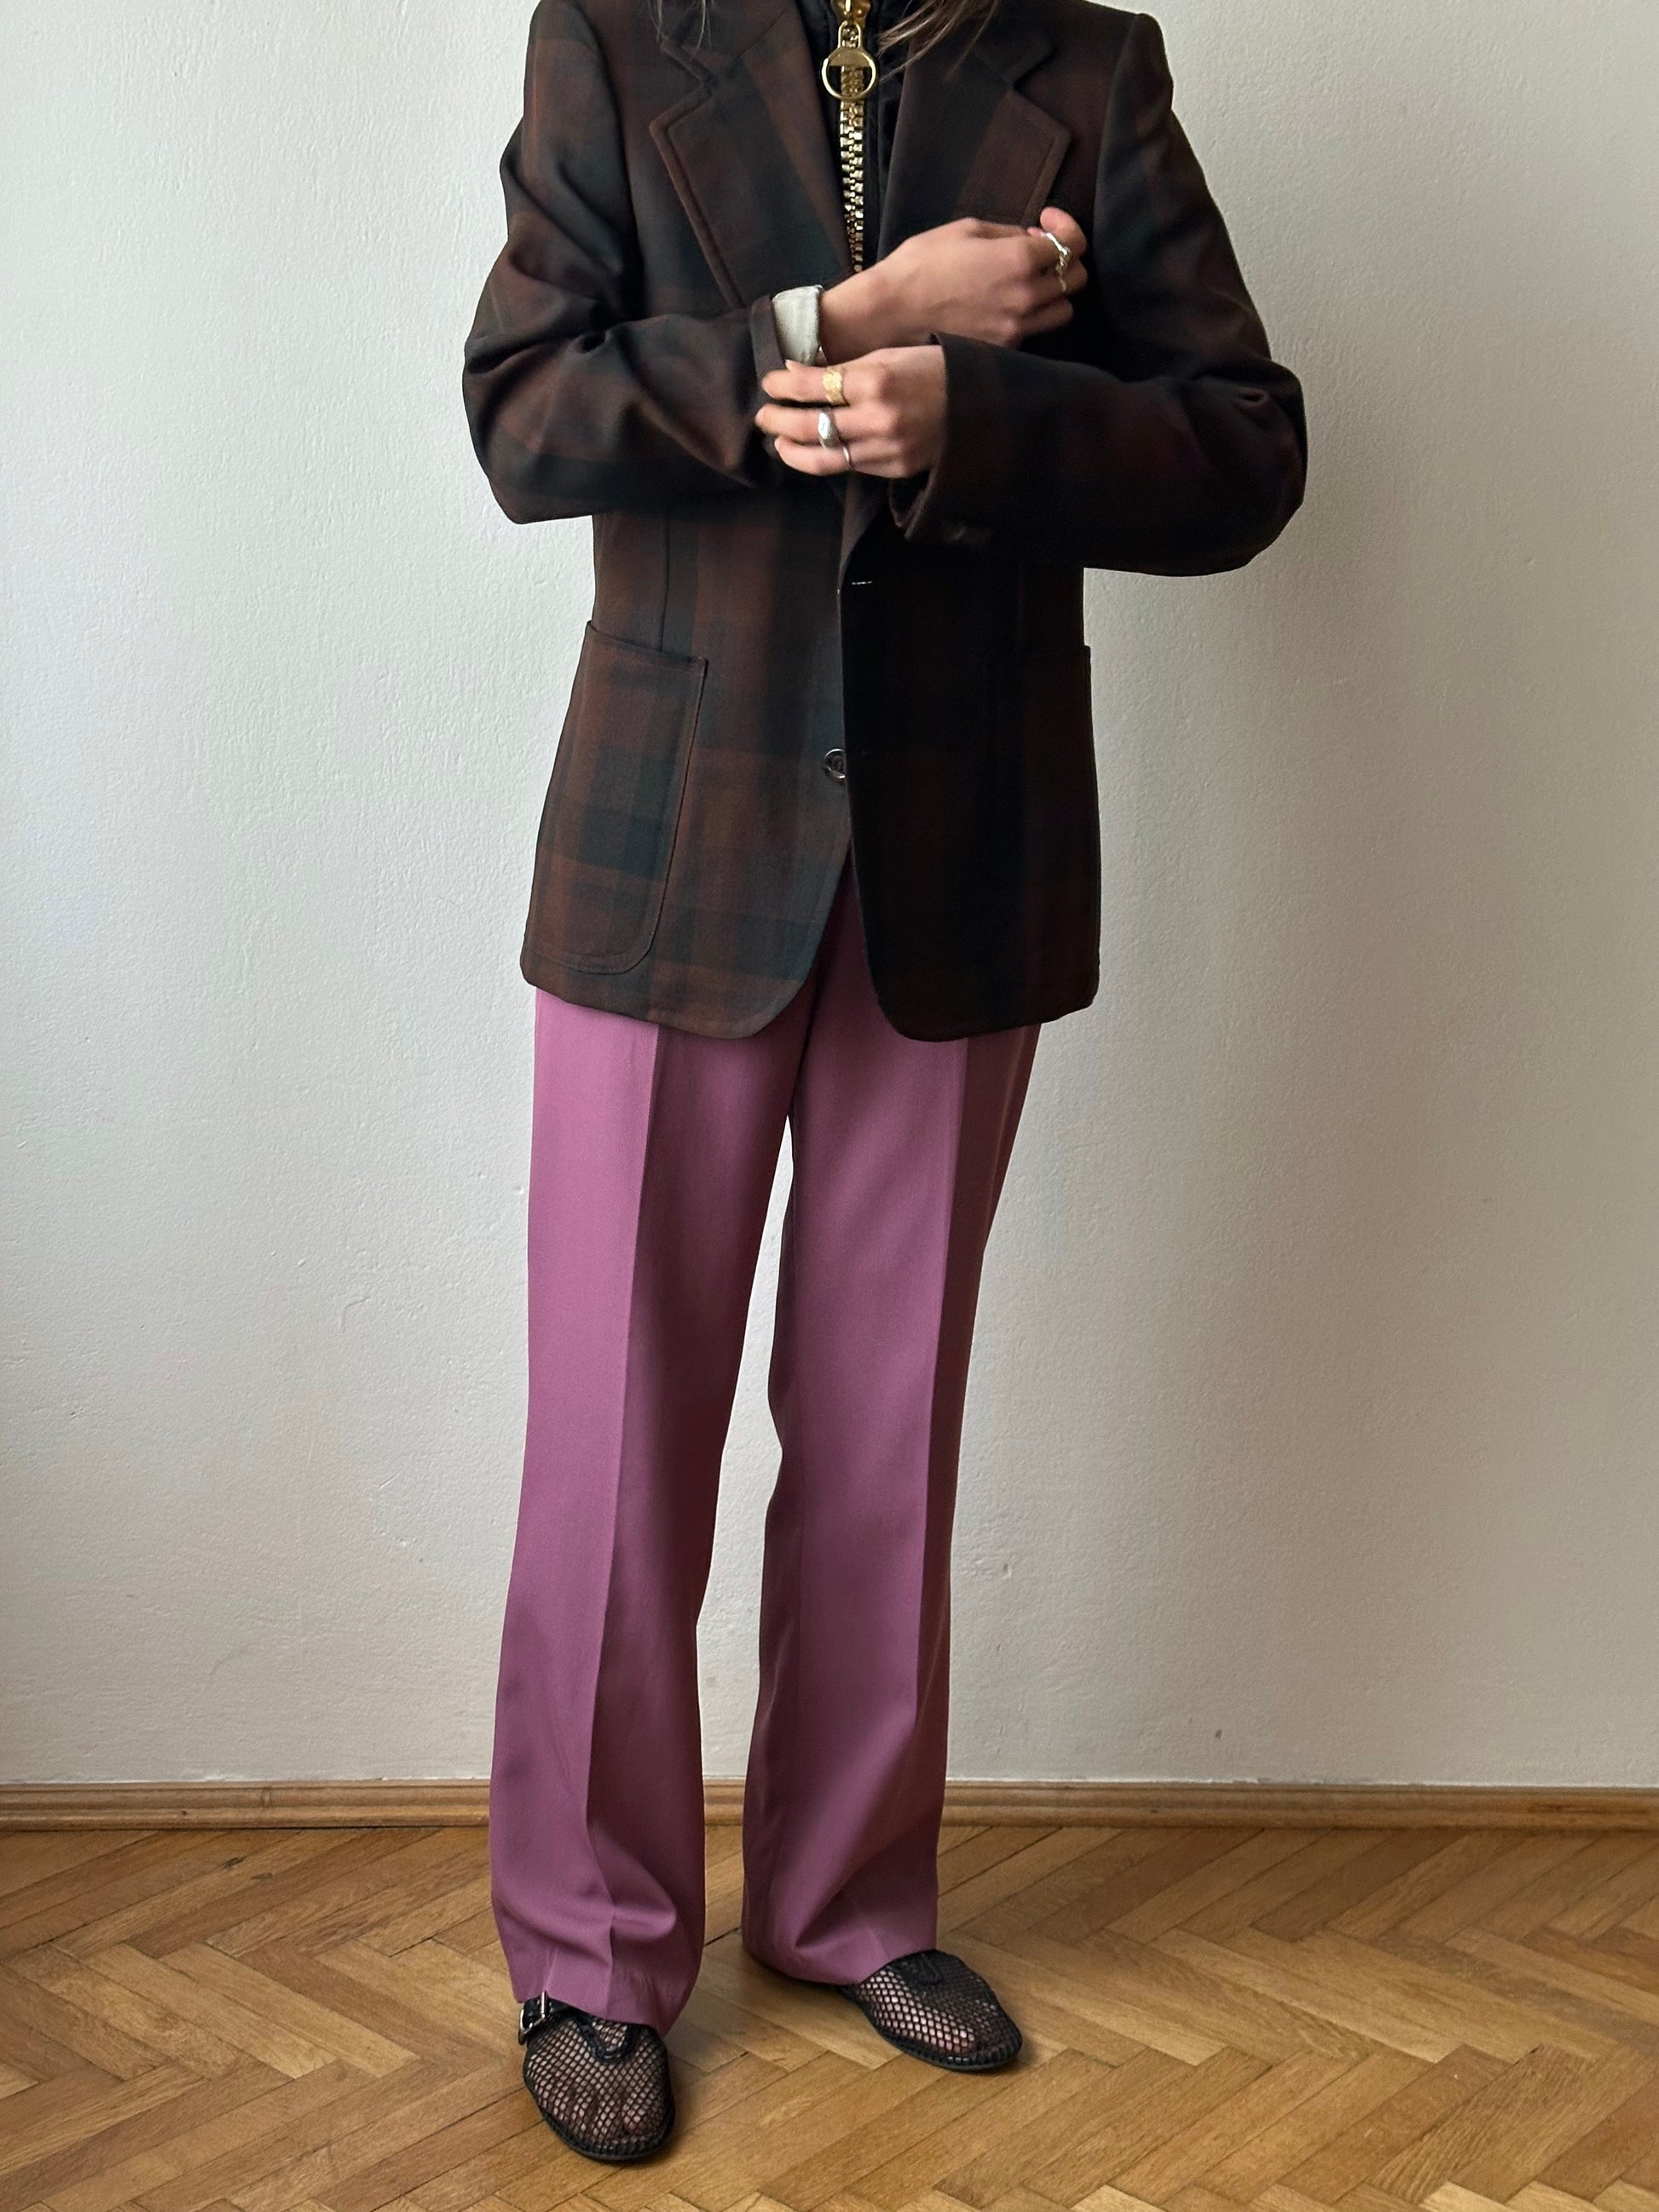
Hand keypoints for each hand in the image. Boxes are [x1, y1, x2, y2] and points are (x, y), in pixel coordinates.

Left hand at [756, 345, 946, 478]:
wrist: (979, 406)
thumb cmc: (933, 370)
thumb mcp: (891, 355)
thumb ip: (844, 367)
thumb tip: (796, 370)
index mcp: (876, 380)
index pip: (814, 385)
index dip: (784, 384)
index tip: (769, 382)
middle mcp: (878, 418)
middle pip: (810, 425)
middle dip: (779, 420)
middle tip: (763, 415)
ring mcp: (885, 448)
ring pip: (823, 457)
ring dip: (792, 450)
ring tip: (778, 442)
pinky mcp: (892, 468)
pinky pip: (848, 466)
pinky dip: (823, 459)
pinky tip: (809, 452)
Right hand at [817, 205, 1087, 358]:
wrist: (892, 312)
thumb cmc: (922, 263)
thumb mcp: (967, 229)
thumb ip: (1010, 233)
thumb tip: (1034, 240)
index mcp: (1020, 260)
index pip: (1072, 244)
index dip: (1065, 226)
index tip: (1047, 221)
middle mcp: (1026, 297)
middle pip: (1076, 280)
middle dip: (1065, 260)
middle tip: (1038, 251)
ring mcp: (1017, 328)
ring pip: (1062, 311)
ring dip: (1053, 293)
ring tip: (1028, 281)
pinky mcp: (1004, 349)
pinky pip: (1035, 331)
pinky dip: (1031, 316)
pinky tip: (1007, 302)